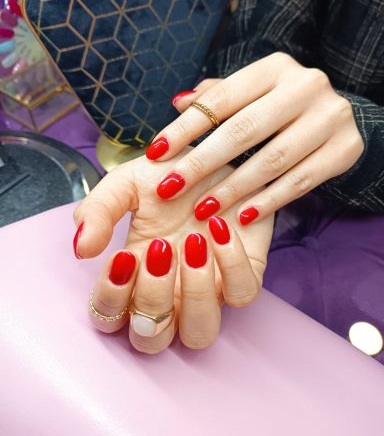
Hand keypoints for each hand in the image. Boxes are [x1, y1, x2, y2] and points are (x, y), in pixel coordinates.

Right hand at [74, 150, 273, 353]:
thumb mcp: (126, 183)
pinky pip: (242, 295)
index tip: (123, 255)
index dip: (111, 296)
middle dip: (152, 298)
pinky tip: (218, 228)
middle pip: (152, 339)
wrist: (216, 155)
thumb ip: (99, 211)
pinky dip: (231, 266)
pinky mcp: (243, 278)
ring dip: (193, 294)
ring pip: (200, 334)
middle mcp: (169, 293)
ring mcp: (208, 291)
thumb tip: (82, 249)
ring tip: (192, 242)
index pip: (110, 317)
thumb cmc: (169, 177)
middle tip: (159, 249)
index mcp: (135, 276)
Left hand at [145, 53, 363, 224]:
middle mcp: (305, 85)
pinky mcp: (345, 149)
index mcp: (274, 67)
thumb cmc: (281, 106)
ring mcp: (330, 117)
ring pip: (272, 159)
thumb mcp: (253, 92)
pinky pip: (301, 181)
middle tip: (170, 188)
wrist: (339, 116)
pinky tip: (244, 216)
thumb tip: (179, 104)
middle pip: (244, 130)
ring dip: (233, 188)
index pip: (221, 99)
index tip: (154, 154)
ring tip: (203, 210)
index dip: (184, 128)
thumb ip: (217, 97)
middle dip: (202, 162)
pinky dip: (269, 201)